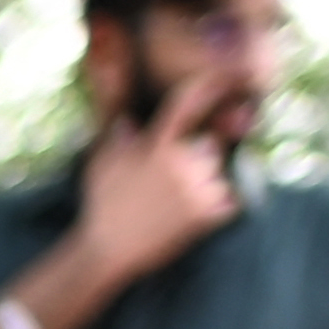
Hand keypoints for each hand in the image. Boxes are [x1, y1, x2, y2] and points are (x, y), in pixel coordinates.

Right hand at [74, 65, 241, 285]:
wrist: (108, 251)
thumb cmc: (101, 207)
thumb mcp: (101, 166)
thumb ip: (117, 139)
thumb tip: (129, 121)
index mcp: (156, 147)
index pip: (184, 105)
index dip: (206, 86)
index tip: (221, 77)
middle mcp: (180, 163)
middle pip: (210, 146)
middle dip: (198, 159)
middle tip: (171, 184)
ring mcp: (195, 189)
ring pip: (218, 175)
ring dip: (205, 187)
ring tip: (174, 206)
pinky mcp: (205, 215)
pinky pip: (228, 203)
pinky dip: (216, 210)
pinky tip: (190, 219)